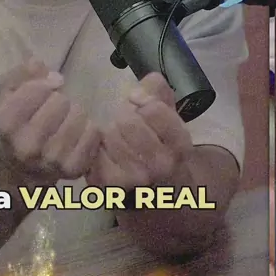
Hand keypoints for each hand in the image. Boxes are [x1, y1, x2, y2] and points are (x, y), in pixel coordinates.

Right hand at [0, 57, 100, 180]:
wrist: (23, 168)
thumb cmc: (19, 122)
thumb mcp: (10, 94)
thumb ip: (20, 74)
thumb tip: (38, 65)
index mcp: (6, 123)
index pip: (37, 88)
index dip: (44, 82)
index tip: (46, 88)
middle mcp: (26, 145)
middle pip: (60, 101)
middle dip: (59, 100)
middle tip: (55, 109)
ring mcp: (51, 159)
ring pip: (79, 115)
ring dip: (75, 113)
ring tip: (66, 120)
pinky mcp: (73, 169)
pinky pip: (93, 133)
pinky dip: (89, 128)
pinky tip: (77, 133)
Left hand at [86, 73, 192, 190]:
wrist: (152, 186)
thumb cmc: (157, 140)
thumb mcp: (166, 111)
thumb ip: (157, 89)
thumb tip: (135, 94)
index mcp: (180, 144)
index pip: (153, 109)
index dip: (142, 100)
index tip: (140, 106)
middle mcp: (163, 164)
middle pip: (128, 121)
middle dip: (124, 116)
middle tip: (126, 126)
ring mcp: (138, 178)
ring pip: (110, 134)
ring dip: (109, 131)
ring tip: (117, 139)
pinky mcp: (111, 184)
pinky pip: (95, 150)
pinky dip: (97, 145)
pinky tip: (105, 151)